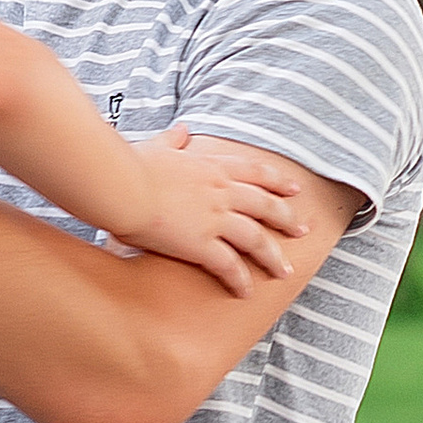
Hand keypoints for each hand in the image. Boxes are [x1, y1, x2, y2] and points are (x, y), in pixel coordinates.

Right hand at [121, 126, 306, 294]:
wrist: (120, 185)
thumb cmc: (130, 165)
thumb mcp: (156, 146)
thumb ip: (173, 139)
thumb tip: (183, 129)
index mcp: (211, 167)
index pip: (254, 172)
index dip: (277, 181)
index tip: (294, 189)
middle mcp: (220, 191)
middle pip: (265, 206)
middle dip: (287, 219)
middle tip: (303, 230)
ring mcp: (214, 218)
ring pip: (256, 239)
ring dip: (272, 256)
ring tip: (284, 271)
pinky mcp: (201, 244)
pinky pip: (228, 266)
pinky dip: (239, 280)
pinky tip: (245, 293)